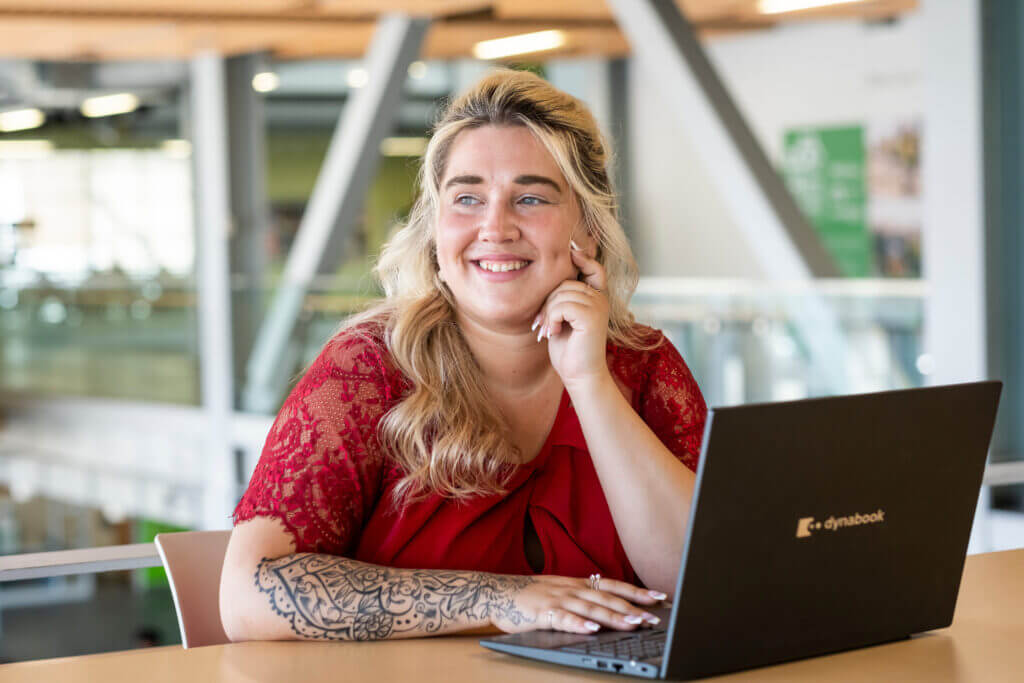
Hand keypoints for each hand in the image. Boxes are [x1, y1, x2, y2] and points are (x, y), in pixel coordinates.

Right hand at [491, 574, 664, 634]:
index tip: (660, 598)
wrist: (499, 593)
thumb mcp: (563, 592)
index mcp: (579, 584)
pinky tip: (591, 630)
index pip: (614, 586)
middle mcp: (572, 589)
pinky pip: (564, 619)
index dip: (637, 591)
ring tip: (632, 623)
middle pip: (607, 598)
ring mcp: (558, 600)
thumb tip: (612, 607)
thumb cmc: (533, 597)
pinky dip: (578, 624)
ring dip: (613, 616)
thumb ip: (584, 599)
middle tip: (653, 617)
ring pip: (591, 609)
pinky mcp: (543, 613)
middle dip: (633, 607)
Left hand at [533, 243, 609, 389]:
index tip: (572, 254)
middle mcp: (601, 298)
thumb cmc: (568, 348)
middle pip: (565, 282)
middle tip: (542, 324)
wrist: (580, 375)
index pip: (592, 267)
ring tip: (548, 330)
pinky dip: (551, 319)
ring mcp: (599, 305)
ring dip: (547, 313)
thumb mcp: (563, 317)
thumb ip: (562, 297)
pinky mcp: (592, 316)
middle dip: (548, 302)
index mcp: (597, 297)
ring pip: (561, 294)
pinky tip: (553, 333)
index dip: (582, 258)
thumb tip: (549, 273)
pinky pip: (561, 306)